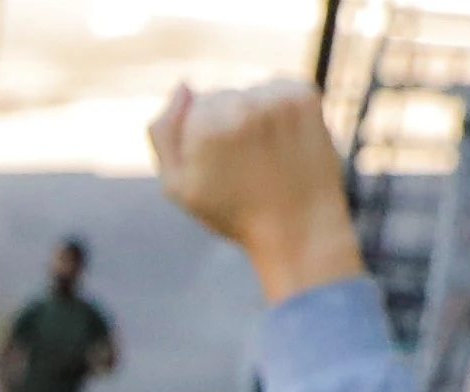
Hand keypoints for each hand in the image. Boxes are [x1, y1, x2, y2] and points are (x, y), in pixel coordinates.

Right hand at [149, 81, 364, 301]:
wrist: (299, 228)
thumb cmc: (233, 213)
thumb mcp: (177, 187)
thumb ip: (163, 134)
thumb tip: (183, 86)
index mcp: (204, 126)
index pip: (192, 105)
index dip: (203, 137)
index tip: (220, 167)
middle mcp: (240, 105)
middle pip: (223, 95)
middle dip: (229, 121)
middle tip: (246, 164)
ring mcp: (276, 99)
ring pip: (252, 92)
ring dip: (258, 114)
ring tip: (269, 154)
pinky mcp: (305, 96)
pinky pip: (280, 88)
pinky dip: (283, 109)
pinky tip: (287, 141)